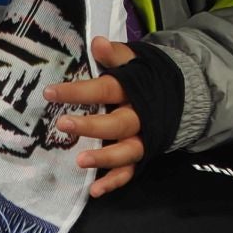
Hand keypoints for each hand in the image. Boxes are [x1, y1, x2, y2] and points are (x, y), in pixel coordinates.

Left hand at [44, 37, 144, 196]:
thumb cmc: (146, 79)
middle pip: (118, 123)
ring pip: (127, 151)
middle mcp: (140, 116)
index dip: (79, 91)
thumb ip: (116, 55)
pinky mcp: (143, 155)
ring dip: (105, 158)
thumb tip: (97, 42)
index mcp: (134, 90)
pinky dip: (114, 182)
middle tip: (64, 124)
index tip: (50, 93)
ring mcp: (143, 138)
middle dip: (92, 126)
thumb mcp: (135, 62)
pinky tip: (94, 191)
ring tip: (80, 161)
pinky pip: (130, 171)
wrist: (182, 97)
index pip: (106, 88)